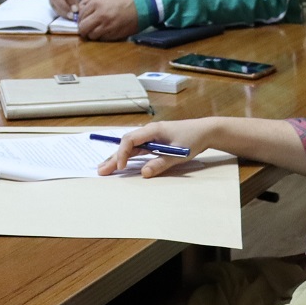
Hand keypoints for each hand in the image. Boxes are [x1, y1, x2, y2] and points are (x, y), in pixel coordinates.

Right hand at [47, 0, 96, 17]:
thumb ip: (88, 0)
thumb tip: (80, 11)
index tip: (76, 9)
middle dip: (63, 6)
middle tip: (72, 15)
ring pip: (52, 0)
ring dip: (61, 10)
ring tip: (71, 17)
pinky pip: (52, 4)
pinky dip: (59, 11)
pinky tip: (67, 15)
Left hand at [76, 0, 138, 40]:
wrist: (142, 4)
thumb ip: (92, 6)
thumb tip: (81, 15)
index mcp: (97, 4)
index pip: (80, 16)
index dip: (80, 19)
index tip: (84, 20)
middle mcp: (100, 16)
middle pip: (83, 28)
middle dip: (83, 29)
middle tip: (86, 28)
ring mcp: (108, 26)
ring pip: (92, 36)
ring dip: (92, 34)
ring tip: (97, 30)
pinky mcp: (115, 34)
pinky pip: (102, 39)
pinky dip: (101, 37)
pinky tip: (106, 32)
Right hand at [97, 118, 215, 177]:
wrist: (205, 131)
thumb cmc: (192, 139)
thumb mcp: (177, 154)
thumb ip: (160, 163)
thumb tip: (144, 174)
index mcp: (152, 130)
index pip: (130, 140)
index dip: (123, 154)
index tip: (120, 168)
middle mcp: (148, 132)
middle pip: (126, 144)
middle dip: (113, 157)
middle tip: (101, 170)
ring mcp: (150, 137)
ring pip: (129, 147)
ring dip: (117, 158)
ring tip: (104, 168)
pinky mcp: (154, 142)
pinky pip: (136, 149)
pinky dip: (127, 157)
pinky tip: (120, 164)